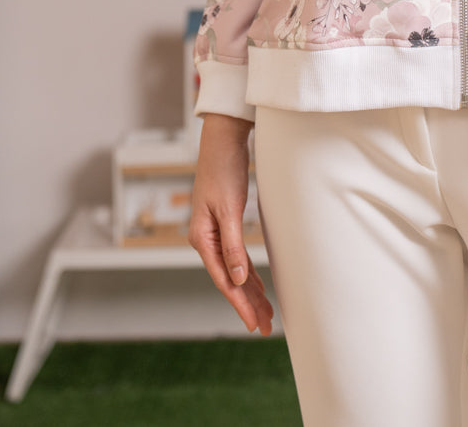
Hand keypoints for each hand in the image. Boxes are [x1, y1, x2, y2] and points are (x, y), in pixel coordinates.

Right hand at [188, 113, 273, 335]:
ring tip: (265, 314)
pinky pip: (237, 257)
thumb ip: (233, 245)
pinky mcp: (225, 224)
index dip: (240, 303)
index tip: (253, 323)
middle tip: (265, 326)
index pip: (224, 279)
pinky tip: (258, 285)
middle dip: (247, 303)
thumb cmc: (223, 169)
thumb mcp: (229, 208)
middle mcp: (206, 239)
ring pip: (234, 270)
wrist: (222, 140)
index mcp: (202, 238)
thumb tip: (239, 279)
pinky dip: (249, 272)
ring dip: (250, 291)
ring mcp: (215, 232)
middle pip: (230, 279)